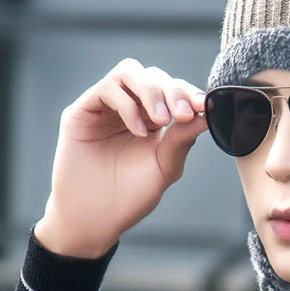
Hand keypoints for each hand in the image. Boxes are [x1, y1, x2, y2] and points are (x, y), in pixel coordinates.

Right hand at [35, 58, 208, 256]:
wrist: (96, 219)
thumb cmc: (130, 196)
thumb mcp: (166, 166)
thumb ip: (183, 138)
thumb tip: (208, 113)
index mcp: (152, 120)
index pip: (173, 90)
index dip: (189, 93)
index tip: (203, 106)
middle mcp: (129, 108)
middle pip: (154, 76)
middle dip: (173, 91)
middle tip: (182, 115)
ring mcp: (104, 108)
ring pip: (129, 72)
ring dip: (151, 91)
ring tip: (161, 120)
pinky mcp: (81, 111)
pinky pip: (107, 88)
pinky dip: (127, 105)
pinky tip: (138, 131)